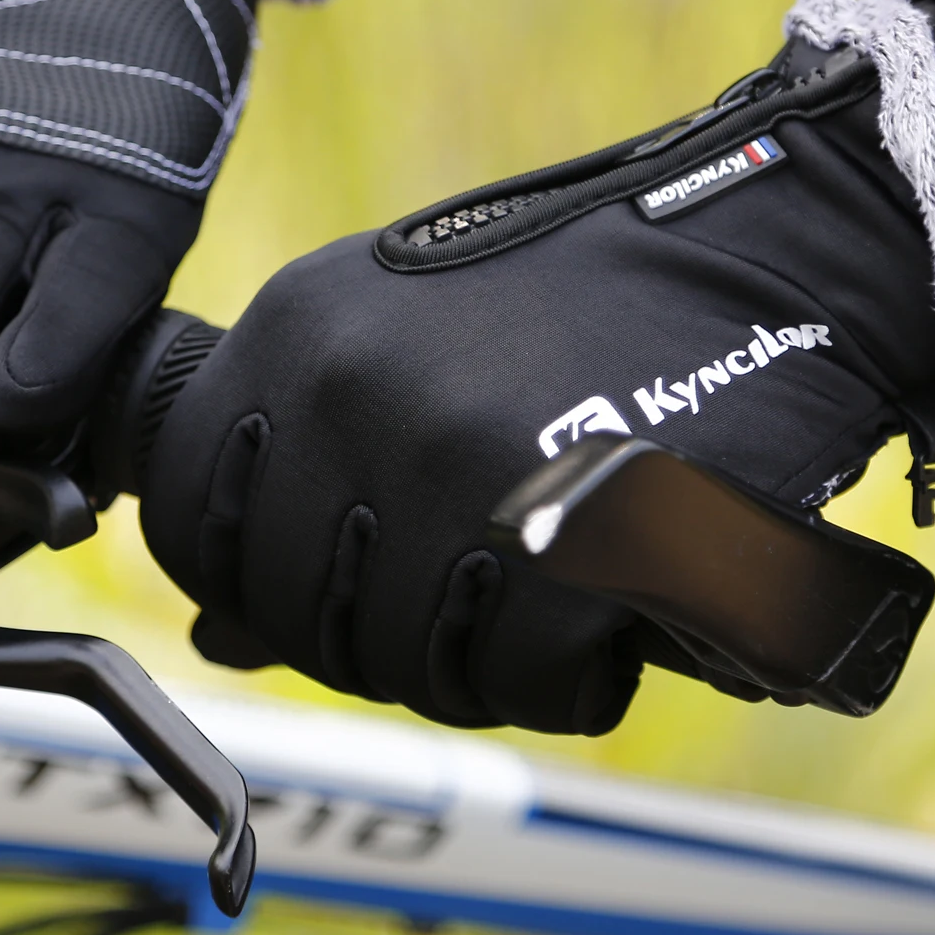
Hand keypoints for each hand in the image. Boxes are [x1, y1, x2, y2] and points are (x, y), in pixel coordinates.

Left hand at [140, 0, 934, 734]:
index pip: (187, 516)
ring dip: (459, 660)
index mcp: (293, 331)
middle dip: (358, 633)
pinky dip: (554, 677)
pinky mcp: (563, 534)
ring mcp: (451, 464)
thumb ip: (293, 470)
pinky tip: (590, 618)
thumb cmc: (563, 303)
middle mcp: (350, 394)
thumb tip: (217, 634)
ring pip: (394, 657)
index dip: (236, 578)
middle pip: (289, 607)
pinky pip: (511, 679)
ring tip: (522, 598)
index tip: (306, 587)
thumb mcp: (395, 340)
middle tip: (445, 597)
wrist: (748, 255)